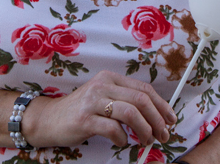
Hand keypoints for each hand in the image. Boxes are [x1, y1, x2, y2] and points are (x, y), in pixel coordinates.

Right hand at [25, 70, 177, 147]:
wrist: (48, 119)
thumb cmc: (80, 111)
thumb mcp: (103, 98)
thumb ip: (124, 101)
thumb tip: (156, 116)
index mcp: (110, 78)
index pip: (144, 89)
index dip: (161, 105)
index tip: (170, 120)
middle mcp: (102, 85)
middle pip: (141, 100)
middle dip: (157, 119)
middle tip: (163, 134)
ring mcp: (92, 101)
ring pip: (131, 112)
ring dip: (144, 129)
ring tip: (146, 140)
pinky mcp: (84, 119)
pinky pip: (113, 128)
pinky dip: (122, 138)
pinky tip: (122, 142)